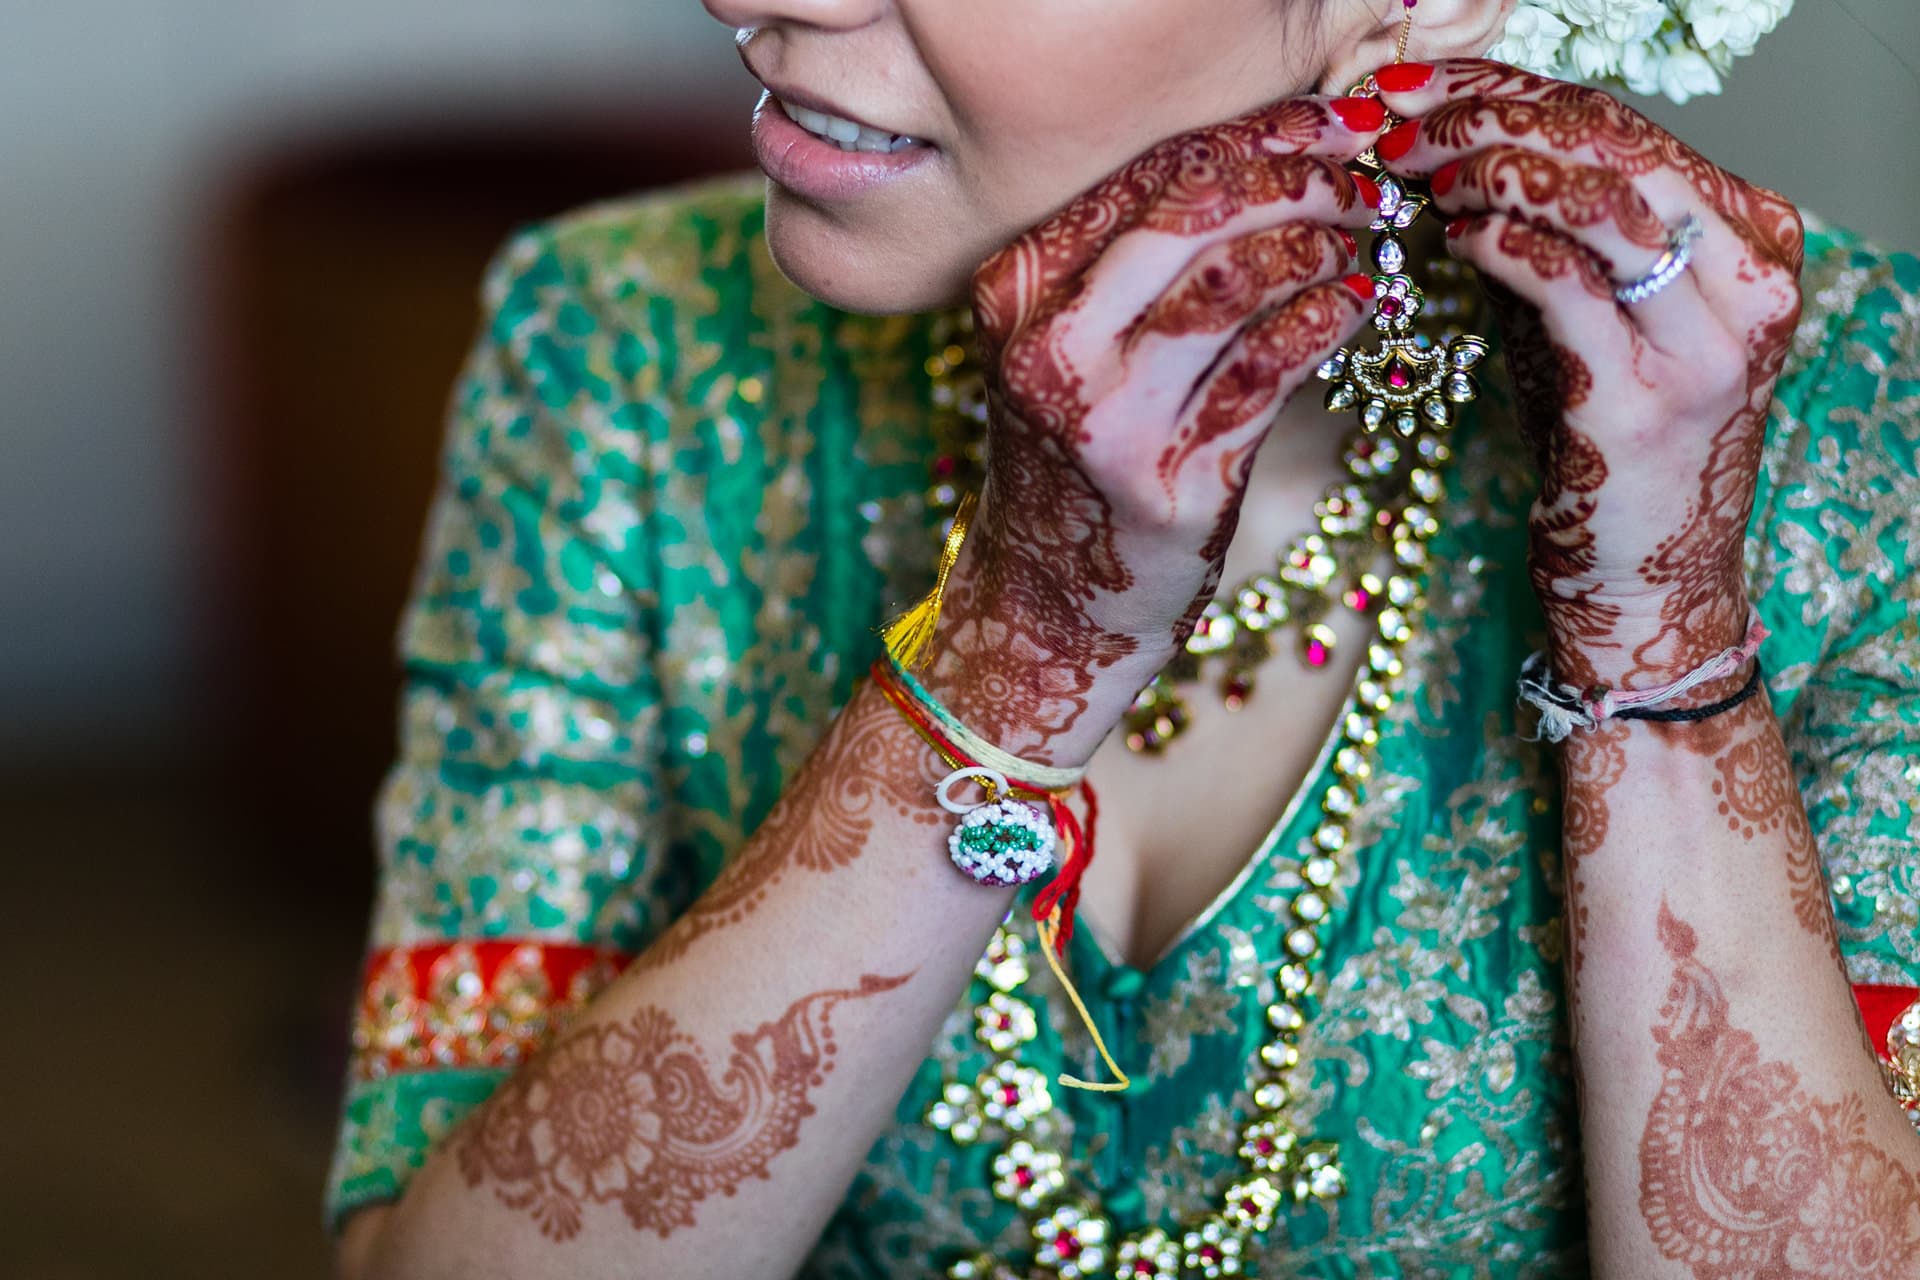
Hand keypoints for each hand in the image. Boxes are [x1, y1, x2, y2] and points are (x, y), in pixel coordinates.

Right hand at [926, 95, 1383, 757]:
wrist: (1051, 599)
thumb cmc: (1078, 454)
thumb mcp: (1070, 343)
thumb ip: (1137, 260)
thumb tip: (1270, 159)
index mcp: (1014, 287)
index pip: (1148, 176)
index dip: (1253, 137)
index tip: (1326, 123)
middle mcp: (1048, 343)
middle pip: (1191, 213)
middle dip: (1295, 176)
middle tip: (1361, 172)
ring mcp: (1104, 414)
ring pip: (1233, 283)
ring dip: (1320, 243)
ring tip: (1366, 235)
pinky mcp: (1167, 475)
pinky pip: (1268, 370)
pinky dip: (1328, 319)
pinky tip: (1361, 302)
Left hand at [1373, 59, 1803, 687]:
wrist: (1646, 578)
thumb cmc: (1608, 446)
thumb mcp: (1589, 318)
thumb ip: (1549, 236)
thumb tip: (1454, 148)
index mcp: (1750, 242)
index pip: (1626, 128)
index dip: (1517, 93)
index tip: (1425, 89)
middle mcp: (1749, 279)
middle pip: (1613, 148)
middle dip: (1493, 115)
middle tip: (1400, 116)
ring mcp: (1707, 341)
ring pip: (1596, 201)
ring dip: (1487, 166)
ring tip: (1412, 163)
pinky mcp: (1645, 397)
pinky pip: (1566, 286)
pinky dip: (1501, 242)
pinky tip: (1450, 231)